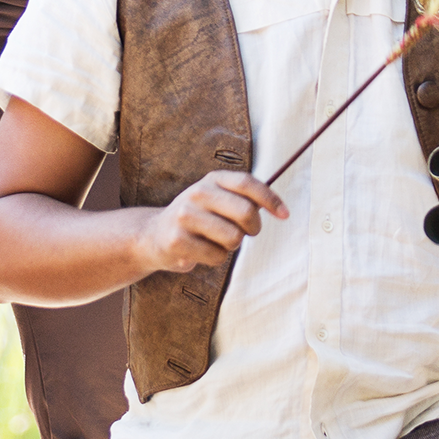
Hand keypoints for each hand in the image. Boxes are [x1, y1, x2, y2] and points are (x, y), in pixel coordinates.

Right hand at [135, 172, 286, 274]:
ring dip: (230, 246)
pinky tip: (199, 251)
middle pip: (246, 212)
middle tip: (244, 233)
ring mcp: (185, 215)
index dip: (270, 199)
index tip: (285, 214)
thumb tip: (281, 210)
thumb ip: (244, 200)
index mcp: (212, 180)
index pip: (247, 183)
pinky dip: (214, 258)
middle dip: (252, 229)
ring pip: (233, 238)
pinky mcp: (177, 240)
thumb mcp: (218, 201)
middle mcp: (198, 193)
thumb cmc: (198, 220)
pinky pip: (216, 256)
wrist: (153, 236)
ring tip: (214, 241)